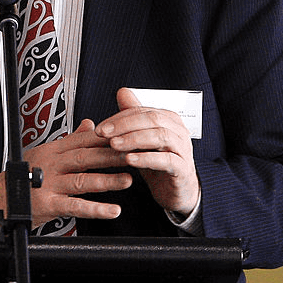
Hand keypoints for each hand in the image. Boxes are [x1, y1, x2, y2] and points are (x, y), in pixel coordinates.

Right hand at [0, 119, 132, 228]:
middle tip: (134, 156)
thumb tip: (89, 124)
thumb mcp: (46, 152)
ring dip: (107, 181)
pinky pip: (75, 206)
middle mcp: (52, 164)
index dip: (106, 139)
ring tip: (128, 180)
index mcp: (53, 149)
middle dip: (112, 157)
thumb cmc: (23, 176)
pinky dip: (95, 209)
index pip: (84, 140)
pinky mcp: (48, 203)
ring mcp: (49, 184)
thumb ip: (70, 139)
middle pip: (86, 158)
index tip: (127, 137)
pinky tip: (112, 210)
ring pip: (82, 181)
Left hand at [95, 88, 200, 216]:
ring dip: (134, 139)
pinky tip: (130, 160)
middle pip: (152, 119)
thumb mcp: (141, 139)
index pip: (142, 111)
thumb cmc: (158, 163)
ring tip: (114, 145)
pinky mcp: (183, 169)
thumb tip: (122, 92)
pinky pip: (167, 160)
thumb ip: (133, 117)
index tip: (100, 127)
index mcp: (168, 119)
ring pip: (160, 136)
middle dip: (124, 125)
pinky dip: (147, 158)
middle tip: (104, 133)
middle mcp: (178, 131)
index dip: (119, 117)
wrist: (176, 191)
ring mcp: (183, 149)